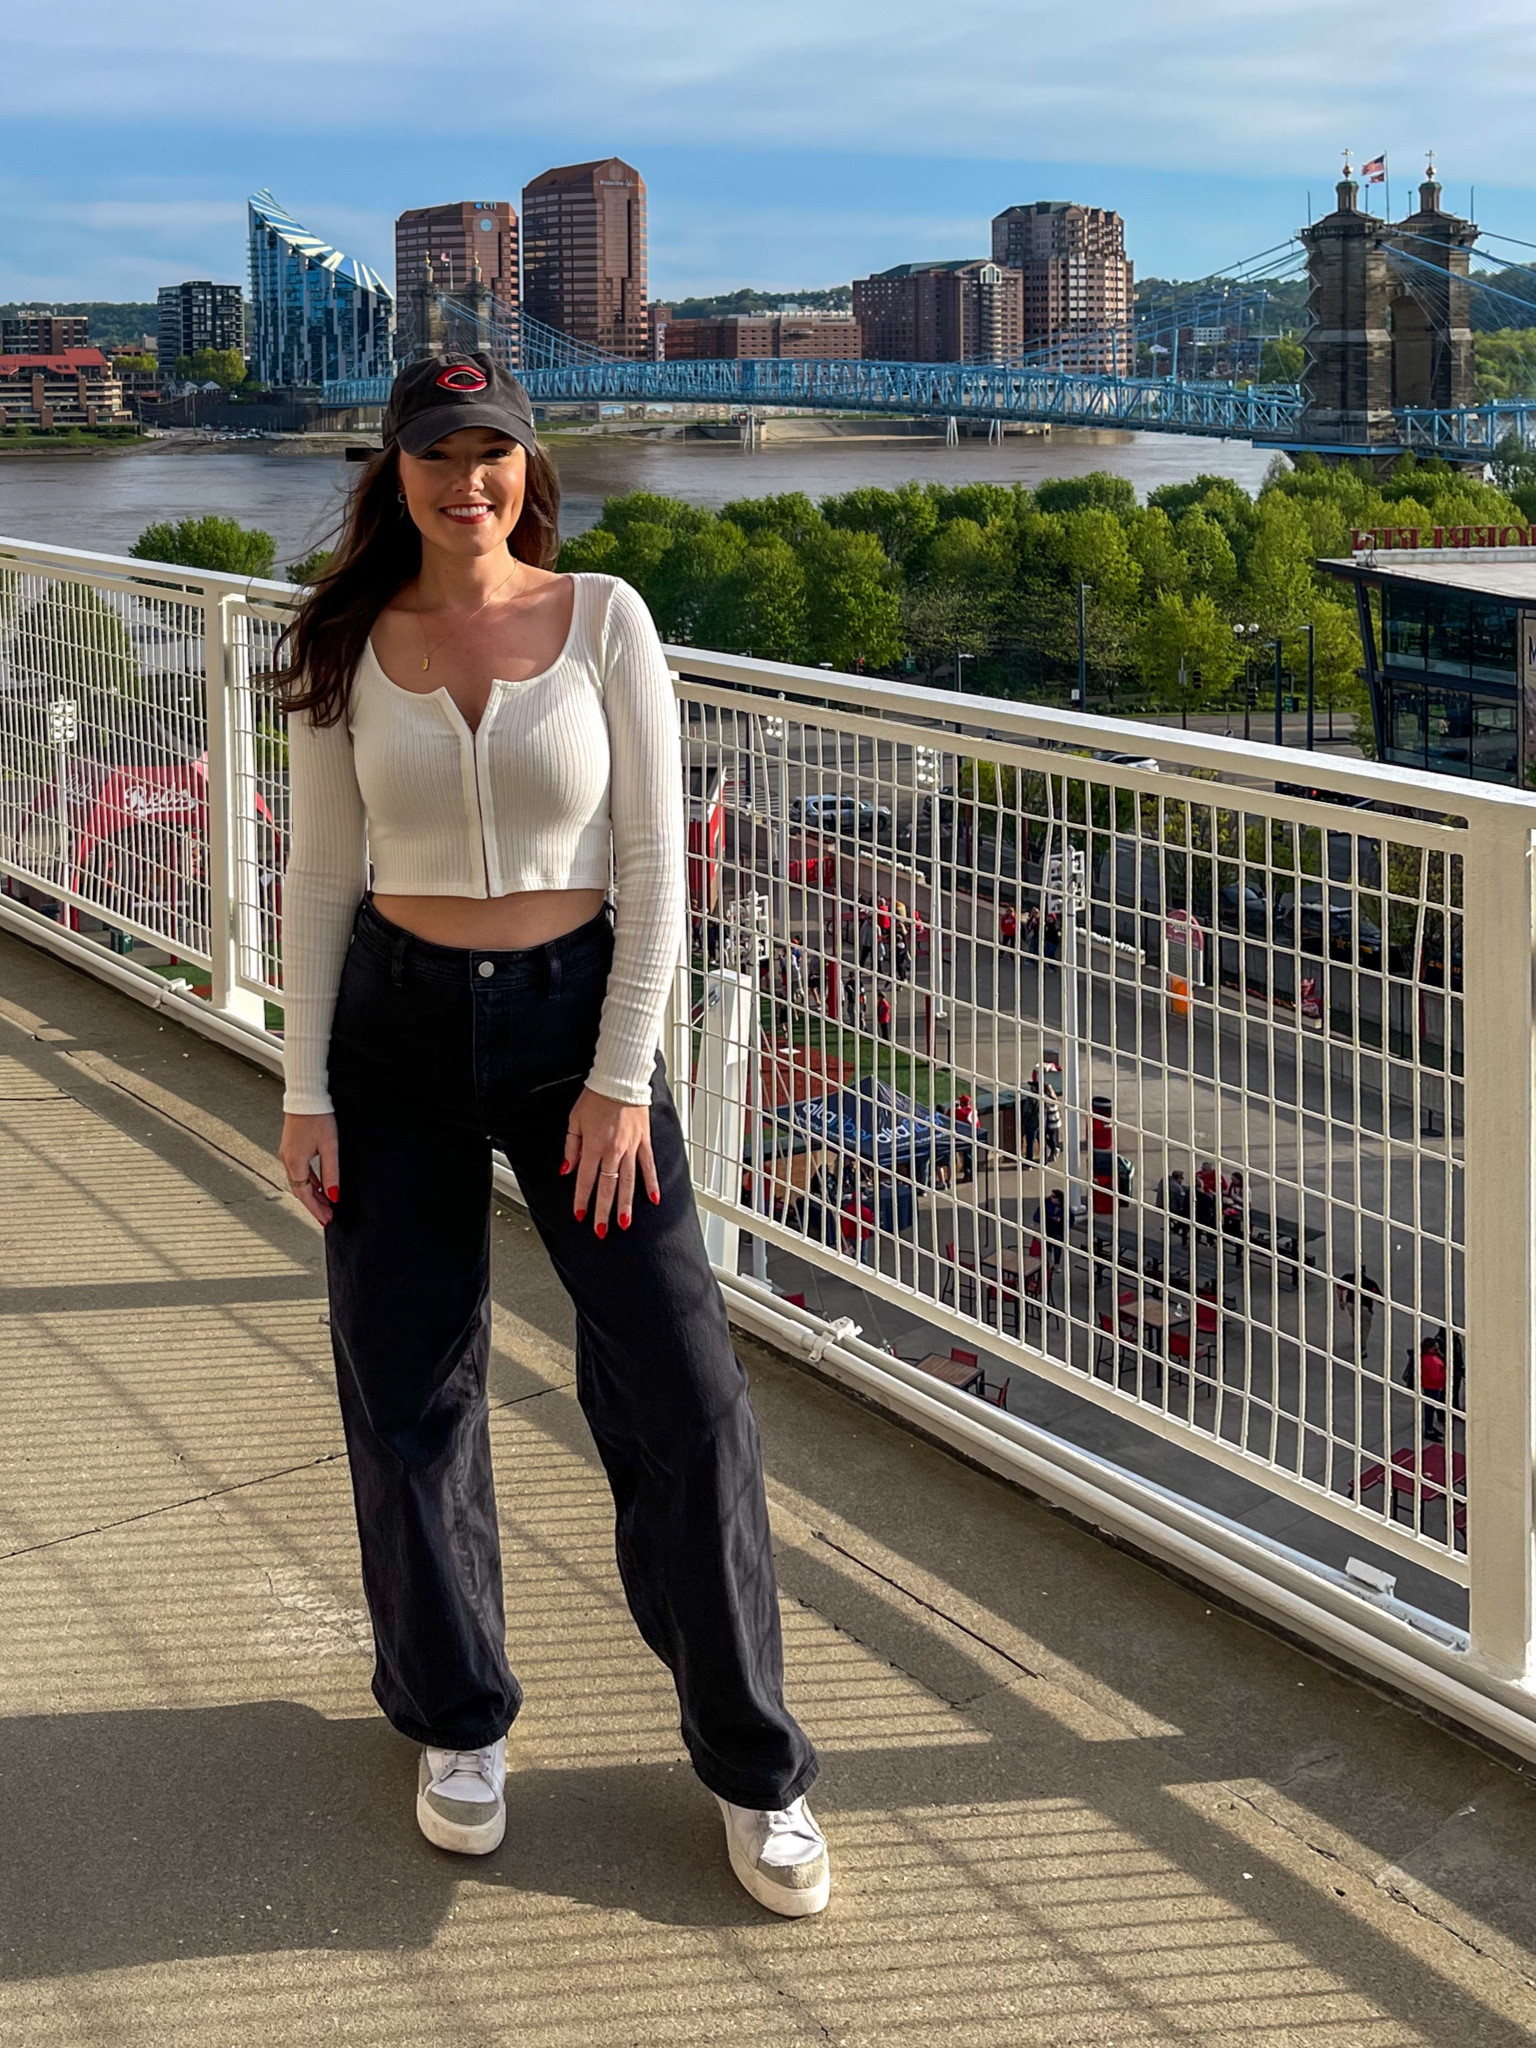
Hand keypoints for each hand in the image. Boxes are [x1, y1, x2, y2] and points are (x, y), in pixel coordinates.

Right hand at [279, 1112, 338, 1226]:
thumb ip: (331, 1173)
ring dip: (312, 1194)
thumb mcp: (330, 1147)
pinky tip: (319, 1185)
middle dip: (314, 1205)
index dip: (315, 1209)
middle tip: (327, 1216)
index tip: (325, 1220)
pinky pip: (299, 1171)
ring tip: (325, 1204)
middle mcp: (287, 1160)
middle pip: (300, 1190)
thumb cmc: (318, 1117)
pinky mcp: (291, 1148)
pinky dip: (309, 1182)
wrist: (306, 1097)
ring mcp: (287, 1154)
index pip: (305, 1194)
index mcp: (295, 1162)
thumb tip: (333, 1195)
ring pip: (299, 1182)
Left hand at [562, 1087, 658, 1238]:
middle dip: (603, 1211)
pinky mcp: (644, 1141)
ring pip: (628, 1182)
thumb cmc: (596, 1097)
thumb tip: (566, 1169)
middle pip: (607, 1187)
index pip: (586, 1180)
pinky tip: (653, 1198)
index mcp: (594, 1145)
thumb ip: (571, 1147)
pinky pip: (648, 1166)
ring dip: (626, 1204)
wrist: (620, 1078)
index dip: (582, 1200)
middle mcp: (613, 1150)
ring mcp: (631, 1147)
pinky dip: (651, 1183)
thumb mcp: (575, 1120)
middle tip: (602, 1230)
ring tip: (625, 1223)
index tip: (580, 1215)